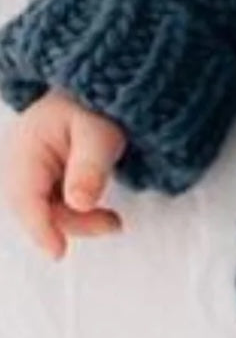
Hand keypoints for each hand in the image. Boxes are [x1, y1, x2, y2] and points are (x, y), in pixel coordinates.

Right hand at [1, 87, 127, 258]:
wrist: (100, 86)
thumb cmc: (97, 103)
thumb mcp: (101, 131)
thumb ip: (91, 167)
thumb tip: (80, 203)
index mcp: (26, 146)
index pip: (26, 197)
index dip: (41, 228)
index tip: (59, 251)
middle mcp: (20, 161)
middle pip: (34, 208)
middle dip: (69, 224)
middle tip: (111, 224)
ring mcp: (30, 171)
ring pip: (44, 211)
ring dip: (75, 221)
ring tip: (112, 221)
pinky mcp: (44, 177)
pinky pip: (52, 204)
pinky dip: (75, 213)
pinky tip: (99, 211)